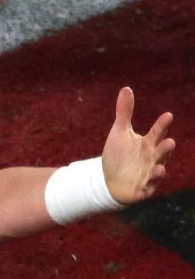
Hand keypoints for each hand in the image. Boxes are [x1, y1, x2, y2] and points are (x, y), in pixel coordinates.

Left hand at [102, 87, 175, 203]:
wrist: (109, 179)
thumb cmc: (118, 154)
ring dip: (159, 171)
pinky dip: (144, 190)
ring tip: (160, 168)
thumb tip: (126, 88)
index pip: (156, 132)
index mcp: (148, 144)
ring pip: (156, 172)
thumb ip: (124, 113)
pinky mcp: (141, 189)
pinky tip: (142, 189)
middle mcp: (151, 158)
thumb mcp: (119, 132)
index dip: (162, 125)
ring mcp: (148, 174)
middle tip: (169, 142)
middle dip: (165, 149)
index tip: (167, 115)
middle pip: (160, 153)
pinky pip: (144, 190)